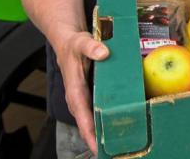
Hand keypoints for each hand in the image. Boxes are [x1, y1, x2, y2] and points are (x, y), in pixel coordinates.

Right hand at [55, 30, 109, 153]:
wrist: (67, 42)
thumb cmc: (73, 44)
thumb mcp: (81, 42)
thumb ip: (91, 47)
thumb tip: (103, 53)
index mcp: (75, 92)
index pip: (82, 117)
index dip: (90, 134)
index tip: (99, 149)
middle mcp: (79, 100)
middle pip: (89, 126)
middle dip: (101, 140)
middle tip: (118, 151)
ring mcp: (85, 100)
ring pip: (94, 121)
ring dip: (105, 133)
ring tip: (122, 145)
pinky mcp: (91, 97)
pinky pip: (99, 112)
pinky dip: (107, 120)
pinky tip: (121, 126)